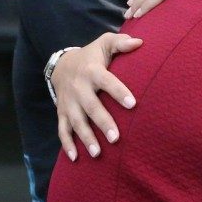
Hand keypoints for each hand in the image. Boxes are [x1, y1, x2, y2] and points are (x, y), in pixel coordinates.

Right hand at [52, 33, 142, 160]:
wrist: (61, 64)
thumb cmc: (91, 56)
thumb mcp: (103, 44)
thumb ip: (120, 42)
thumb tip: (140, 42)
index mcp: (91, 71)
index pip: (107, 81)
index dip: (119, 91)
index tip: (133, 104)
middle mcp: (79, 88)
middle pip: (90, 106)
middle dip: (102, 122)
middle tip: (115, 138)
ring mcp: (69, 102)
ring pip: (76, 122)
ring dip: (85, 138)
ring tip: (98, 153)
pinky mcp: (62, 113)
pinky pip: (62, 130)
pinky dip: (67, 144)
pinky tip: (76, 158)